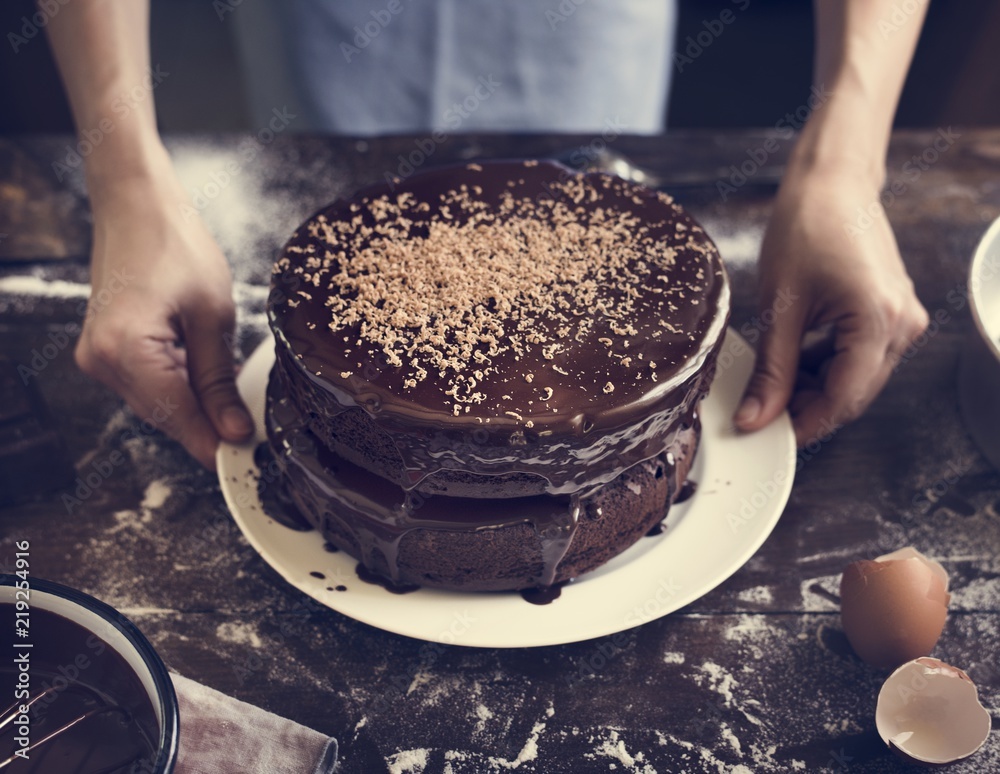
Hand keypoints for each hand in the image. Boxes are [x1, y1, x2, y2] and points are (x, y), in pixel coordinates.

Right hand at [75, 170, 252, 467]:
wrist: (136, 204)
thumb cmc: (175, 245)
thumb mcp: (213, 316)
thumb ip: (219, 380)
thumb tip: (232, 431)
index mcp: (128, 351)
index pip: (178, 418)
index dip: (214, 443)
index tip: (245, 460)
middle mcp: (102, 361)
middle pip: (166, 415)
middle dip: (209, 425)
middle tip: (251, 431)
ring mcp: (98, 356)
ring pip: (157, 403)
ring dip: (194, 405)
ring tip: (234, 399)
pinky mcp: (104, 349)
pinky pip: (147, 384)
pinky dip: (178, 386)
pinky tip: (206, 376)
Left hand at [734, 165, 928, 446]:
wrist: (831, 182)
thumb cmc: (805, 228)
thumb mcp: (779, 307)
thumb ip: (772, 369)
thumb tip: (756, 417)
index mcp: (879, 320)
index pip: (843, 398)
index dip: (803, 423)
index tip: (767, 435)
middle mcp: (903, 324)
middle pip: (853, 392)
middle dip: (807, 408)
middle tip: (761, 412)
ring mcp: (903, 318)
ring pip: (857, 378)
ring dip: (816, 387)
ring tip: (772, 384)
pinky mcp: (893, 311)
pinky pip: (861, 356)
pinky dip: (828, 365)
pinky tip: (794, 362)